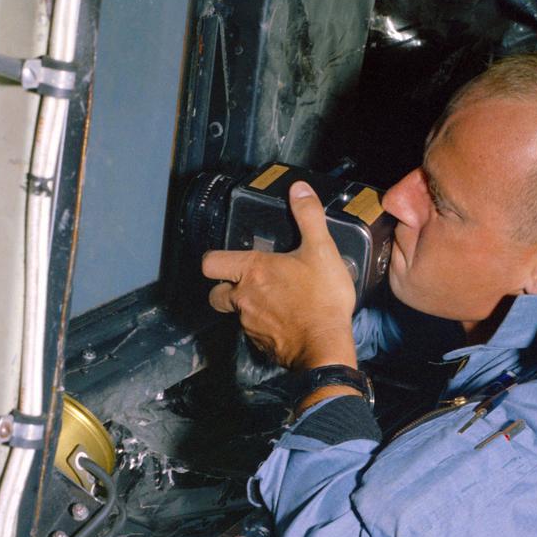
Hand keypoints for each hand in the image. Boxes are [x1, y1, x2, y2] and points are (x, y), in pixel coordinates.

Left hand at [202, 181, 358, 370]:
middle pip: (215, 294)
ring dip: (248, 308)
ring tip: (274, 301)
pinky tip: (285, 322)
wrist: (326, 347)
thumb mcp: (321, 249)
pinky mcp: (261, 345)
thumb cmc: (322, 299)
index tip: (228, 259)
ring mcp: (250, 324)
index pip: (210, 263)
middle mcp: (243, 299)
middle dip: (224, 288)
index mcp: (252, 271)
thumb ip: (309, 216)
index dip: (214, 261)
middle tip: (245, 282)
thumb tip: (299, 189)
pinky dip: (265, 327)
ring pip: (236, 314)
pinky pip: (254, 333)